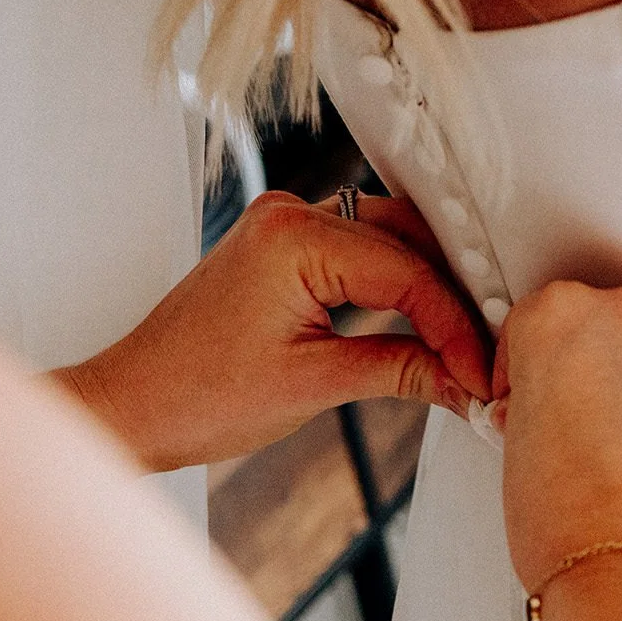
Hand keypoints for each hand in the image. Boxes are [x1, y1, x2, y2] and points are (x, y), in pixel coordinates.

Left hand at [55, 191, 491, 470]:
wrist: (133, 405)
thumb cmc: (199, 397)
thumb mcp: (314, 387)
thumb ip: (402, 372)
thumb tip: (468, 384)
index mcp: (293, 238)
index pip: (407, 273)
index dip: (454, 326)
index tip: (481, 373)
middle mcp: (289, 215)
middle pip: (407, 242)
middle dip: (452, 300)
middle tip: (488, 355)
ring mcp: (283, 226)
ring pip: (387, 243)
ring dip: (427, 291)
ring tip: (463, 346)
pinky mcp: (281, 248)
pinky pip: (357, 254)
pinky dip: (392, 288)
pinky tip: (422, 327)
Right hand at [493, 280, 621, 591]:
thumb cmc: (569, 525)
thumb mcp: (518, 441)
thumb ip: (543, 394)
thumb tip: (566, 397)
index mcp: (560, 316)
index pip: (547, 315)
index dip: (543, 365)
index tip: (548, 389)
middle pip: (619, 321)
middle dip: (609, 366)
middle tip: (598, 425)